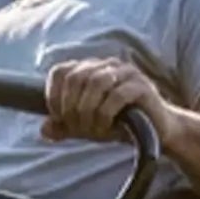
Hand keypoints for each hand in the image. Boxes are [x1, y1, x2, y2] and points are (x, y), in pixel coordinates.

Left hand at [42, 58, 171, 146]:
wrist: (155, 132)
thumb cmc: (118, 124)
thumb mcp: (85, 127)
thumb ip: (64, 127)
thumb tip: (44, 129)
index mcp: (90, 69)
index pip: (61, 72)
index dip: (53, 96)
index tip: (59, 118)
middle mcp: (107, 65)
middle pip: (76, 78)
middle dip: (71, 108)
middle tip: (78, 128)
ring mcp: (126, 72)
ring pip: (96, 83)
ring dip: (88, 111)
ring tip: (93, 129)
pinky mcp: (142, 85)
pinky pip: (116, 95)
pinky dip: (105, 114)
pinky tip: (107, 126)